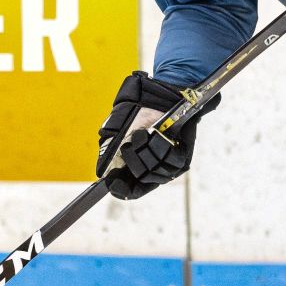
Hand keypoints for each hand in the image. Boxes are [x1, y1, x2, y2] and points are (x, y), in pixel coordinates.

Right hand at [95, 71, 218, 199]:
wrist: (162, 96)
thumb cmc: (139, 111)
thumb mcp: (117, 130)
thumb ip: (109, 154)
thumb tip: (102, 175)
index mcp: (136, 165)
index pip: (130, 190)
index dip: (122, 190)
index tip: (114, 185)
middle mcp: (152, 168)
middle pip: (141, 180)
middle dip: (133, 160)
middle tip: (132, 142)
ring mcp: (168, 165)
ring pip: (156, 172)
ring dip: (146, 150)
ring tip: (145, 134)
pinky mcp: (182, 158)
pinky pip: (171, 162)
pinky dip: (161, 146)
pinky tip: (156, 134)